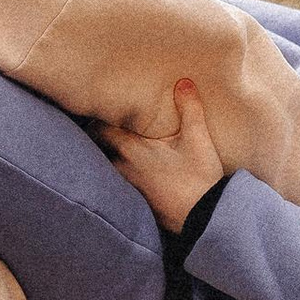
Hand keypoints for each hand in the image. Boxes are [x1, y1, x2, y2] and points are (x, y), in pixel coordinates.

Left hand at [104, 78, 227, 232]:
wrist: (204, 218)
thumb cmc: (199, 178)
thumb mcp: (198, 139)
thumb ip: (190, 108)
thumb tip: (183, 81)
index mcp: (131, 149)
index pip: (99, 128)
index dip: (96, 116)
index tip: (97, 106)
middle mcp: (122, 167)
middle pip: (98, 146)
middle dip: (98, 134)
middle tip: (103, 120)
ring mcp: (127, 186)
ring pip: (106, 165)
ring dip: (107, 153)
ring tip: (112, 142)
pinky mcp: (135, 200)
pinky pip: (117, 181)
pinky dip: (118, 170)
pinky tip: (130, 167)